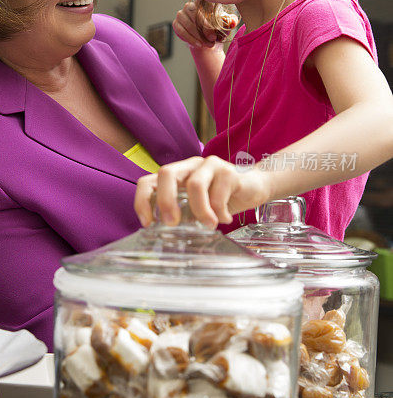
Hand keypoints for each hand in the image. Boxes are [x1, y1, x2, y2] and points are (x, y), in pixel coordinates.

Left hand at [134, 155, 271, 227]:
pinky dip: (220, 212)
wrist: (255, 187)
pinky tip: (226, 218)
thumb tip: (164, 232)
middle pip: (167, 173)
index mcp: (177, 175)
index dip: (142, 201)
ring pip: (195, 184)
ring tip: (209, 225)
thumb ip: (181, 212)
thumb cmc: (221, 199)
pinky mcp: (229, 171)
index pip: (148, 181)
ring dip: (200, 210)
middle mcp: (190, 166)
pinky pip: (219, 193)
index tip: (148, 223)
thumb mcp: (195, 207)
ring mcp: (209, 165)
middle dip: (165, 201)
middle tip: (172, 223)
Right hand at [173, 1, 237, 48]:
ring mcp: (181, 14)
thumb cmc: (216, 29)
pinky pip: (181, 31)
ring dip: (198, 36)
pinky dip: (190, 39)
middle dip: (204, 31)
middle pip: (195, 16)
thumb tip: (233, 21)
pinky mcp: (176, 23)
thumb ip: (230, 21)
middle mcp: (190, 5)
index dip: (209, 24)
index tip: (215, 36)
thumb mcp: (225, 25)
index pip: (204, 9)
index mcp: (202, 1)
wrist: (206, 39)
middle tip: (212, 41)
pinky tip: (198, 45)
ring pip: (188, 24)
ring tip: (207, 45)